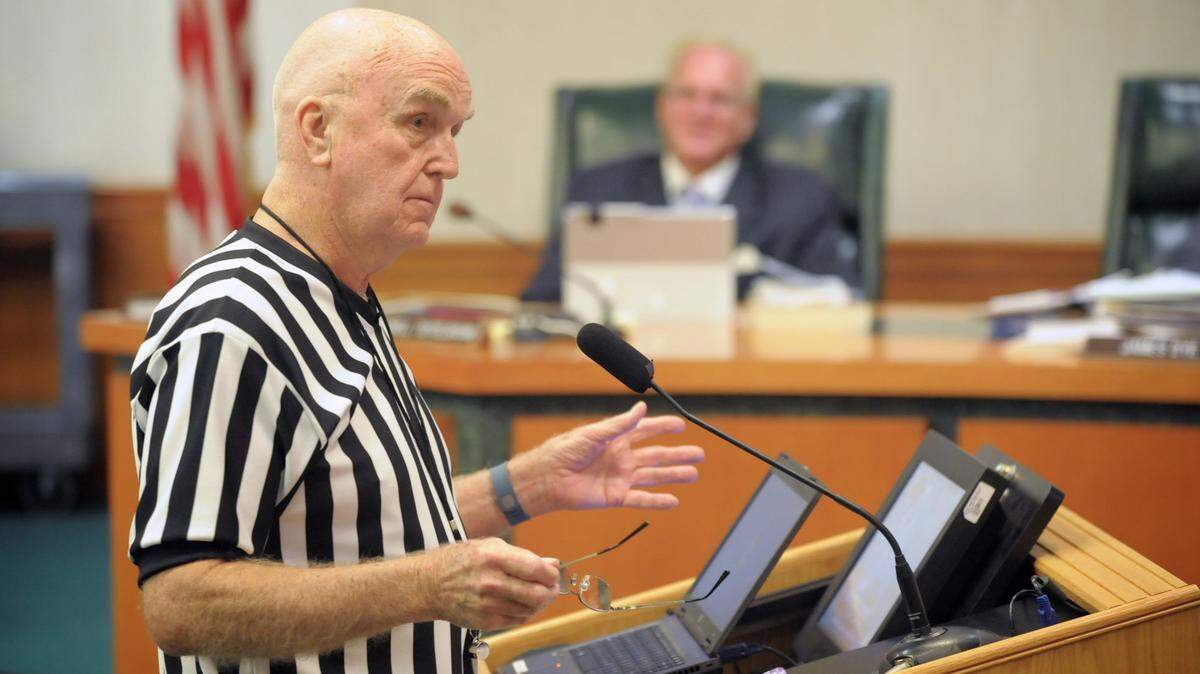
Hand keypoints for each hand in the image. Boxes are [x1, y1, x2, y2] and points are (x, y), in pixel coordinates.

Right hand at [424, 538, 558, 630]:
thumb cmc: (462, 560)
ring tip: (537, 594)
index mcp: (494, 558)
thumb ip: (524, 556)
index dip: (551, 574)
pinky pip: (517, 620)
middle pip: (537, 594)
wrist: (430, 584)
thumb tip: (553, 564)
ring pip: (530, 610)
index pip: (536, 570)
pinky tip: (521, 603)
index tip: (553, 573)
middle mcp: (492, 583)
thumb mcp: (491, 547)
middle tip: (551, 587)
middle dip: (551, 591)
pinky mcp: (485, 621)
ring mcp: (488, 605)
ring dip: (539, 603)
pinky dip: (525, 612)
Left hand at [516, 401, 704, 511]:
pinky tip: (674, 501)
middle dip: (678, 454)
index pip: (646, 431)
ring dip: (674, 475)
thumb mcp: (594, 433)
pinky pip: (641, 498)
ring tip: (693, 474)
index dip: (663, 427)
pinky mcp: (615, 497)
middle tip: (700, 453)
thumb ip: (620, 424)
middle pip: (656, 455)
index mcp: (616, 439)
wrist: (548, 478)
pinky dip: (658, 501)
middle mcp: (621, 458)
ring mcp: (620, 478)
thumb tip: (642, 408)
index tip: (682, 425)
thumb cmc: (565, 451)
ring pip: (654, 476)